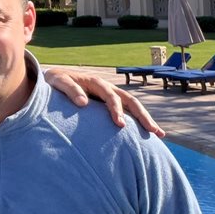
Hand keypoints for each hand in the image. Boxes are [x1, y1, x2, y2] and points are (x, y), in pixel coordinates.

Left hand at [43, 68, 164, 137]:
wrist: (55, 78)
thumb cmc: (56, 81)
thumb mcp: (59, 81)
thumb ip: (70, 90)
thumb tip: (83, 103)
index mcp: (96, 82)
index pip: (110, 96)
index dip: (116, 109)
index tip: (120, 124)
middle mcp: (108, 88)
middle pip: (130, 100)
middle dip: (142, 116)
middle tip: (151, 131)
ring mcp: (111, 95)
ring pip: (133, 106)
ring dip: (146, 119)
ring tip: (159, 134)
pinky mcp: (110, 104)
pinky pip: (128, 112)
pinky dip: (138, 122)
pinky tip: (148, 135)